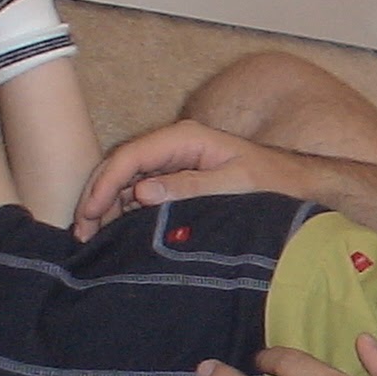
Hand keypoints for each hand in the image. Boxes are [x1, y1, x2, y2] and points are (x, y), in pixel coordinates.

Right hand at [73, 120, 312, 239]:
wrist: (295, 183)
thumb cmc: (270, 181)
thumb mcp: (234, 184)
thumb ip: (189, 186)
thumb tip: (142, 193)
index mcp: (185, 138)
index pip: (132, 156)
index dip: (106, 183)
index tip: (90, 213)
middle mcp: (174, 145)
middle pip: (122, 166)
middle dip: (97, 196)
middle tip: (81, 231)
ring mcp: (174, 160)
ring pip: (127, 179)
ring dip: (107, 206)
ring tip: (91, 238)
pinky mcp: (177, 177)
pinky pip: (141, 190)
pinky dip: (124, 210)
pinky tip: (115, 233)